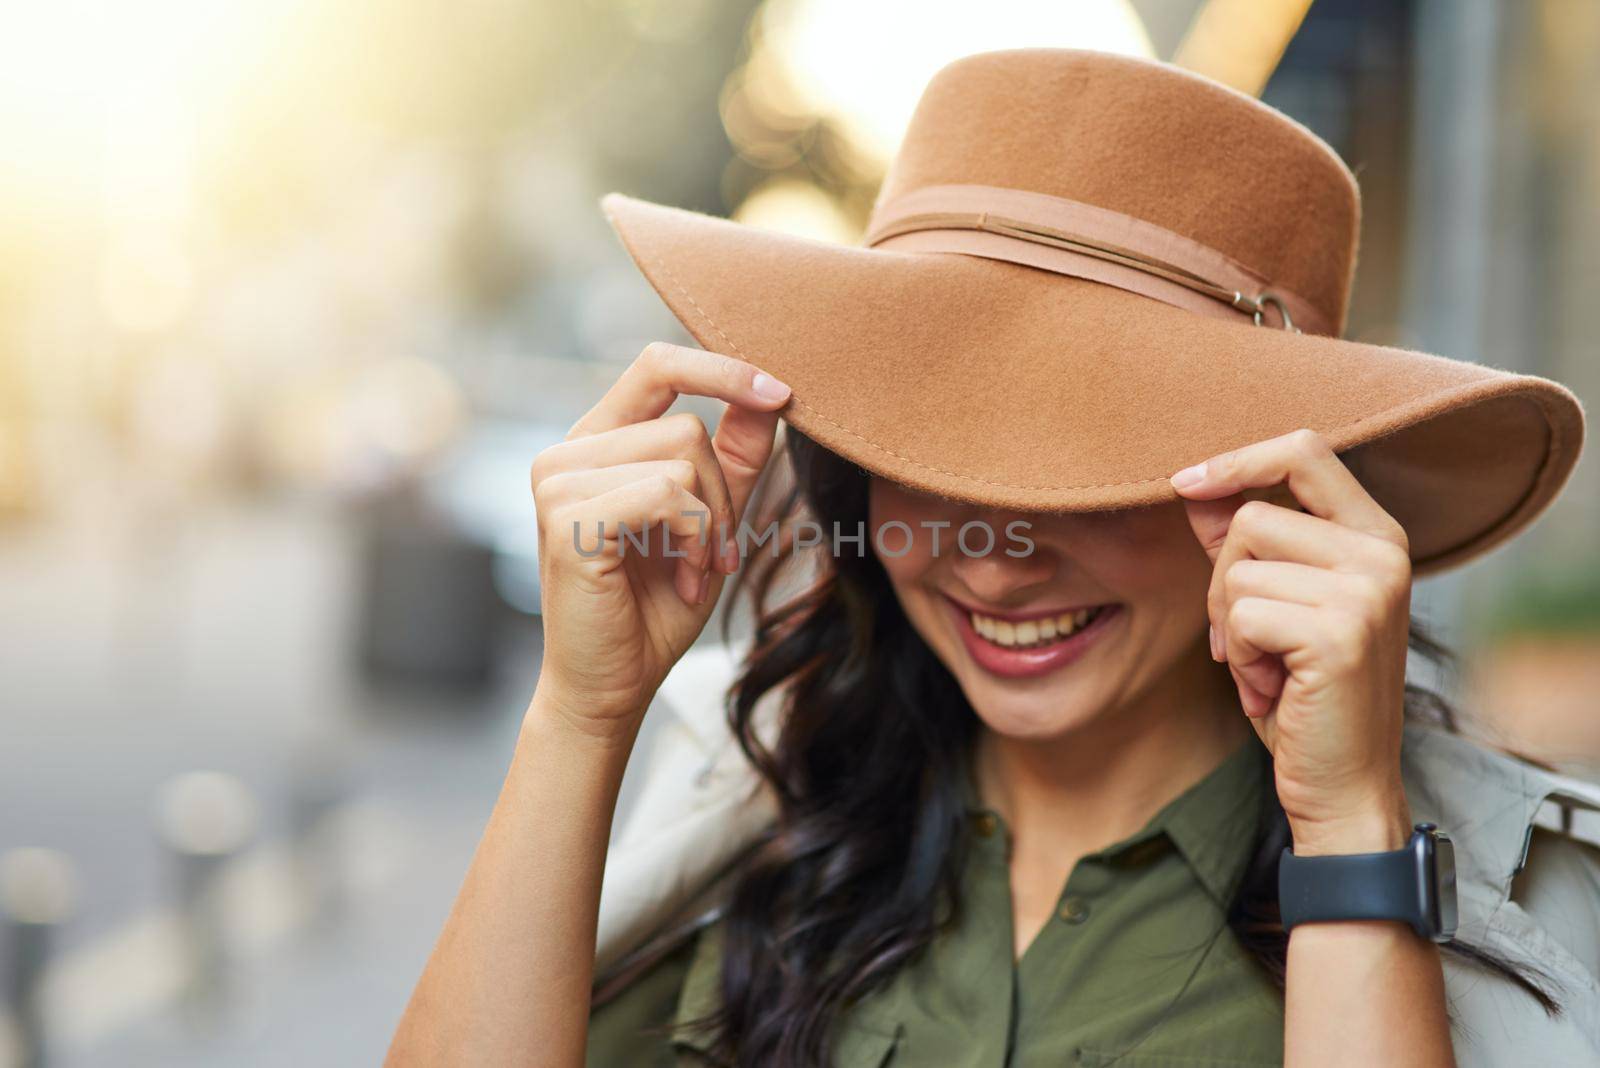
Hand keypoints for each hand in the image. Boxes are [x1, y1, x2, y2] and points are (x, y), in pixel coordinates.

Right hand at [530, 342, 789, 742]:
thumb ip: (735, 457)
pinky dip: (693, 538)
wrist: (614, 684)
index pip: (657, 365)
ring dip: (709, 524)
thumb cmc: (656, 605)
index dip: (721, 368)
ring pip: (682, 457)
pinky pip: (667, 494)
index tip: (782, 392)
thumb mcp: (711, 520)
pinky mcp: (567, 519)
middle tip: (715, 553)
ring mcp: (558, 483)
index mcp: (596, 442)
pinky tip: (682, 580)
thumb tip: (771, 394)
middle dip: (723, 493)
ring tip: (694, 570)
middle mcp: (566, 453)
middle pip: (686, 424)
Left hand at [1169, 429, 1414, 853]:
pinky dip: (1237, 656)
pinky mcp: (1339, 632)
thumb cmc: (1304, 695)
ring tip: (1268, 667)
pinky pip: (1241, 614)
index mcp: (1377, 537)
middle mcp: (1383, 554)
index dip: (1238, 460)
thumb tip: (1196, 488)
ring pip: (1238, 568)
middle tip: (1246, 639)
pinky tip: (1273, 688)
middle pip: (1250, 517)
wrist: (1344, 785)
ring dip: (1230, 625)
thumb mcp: (1276, 607)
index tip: (1186, 483)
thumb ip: (1246, 545)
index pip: (1305, 451)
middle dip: (1221, 581)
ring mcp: (1367, 590)